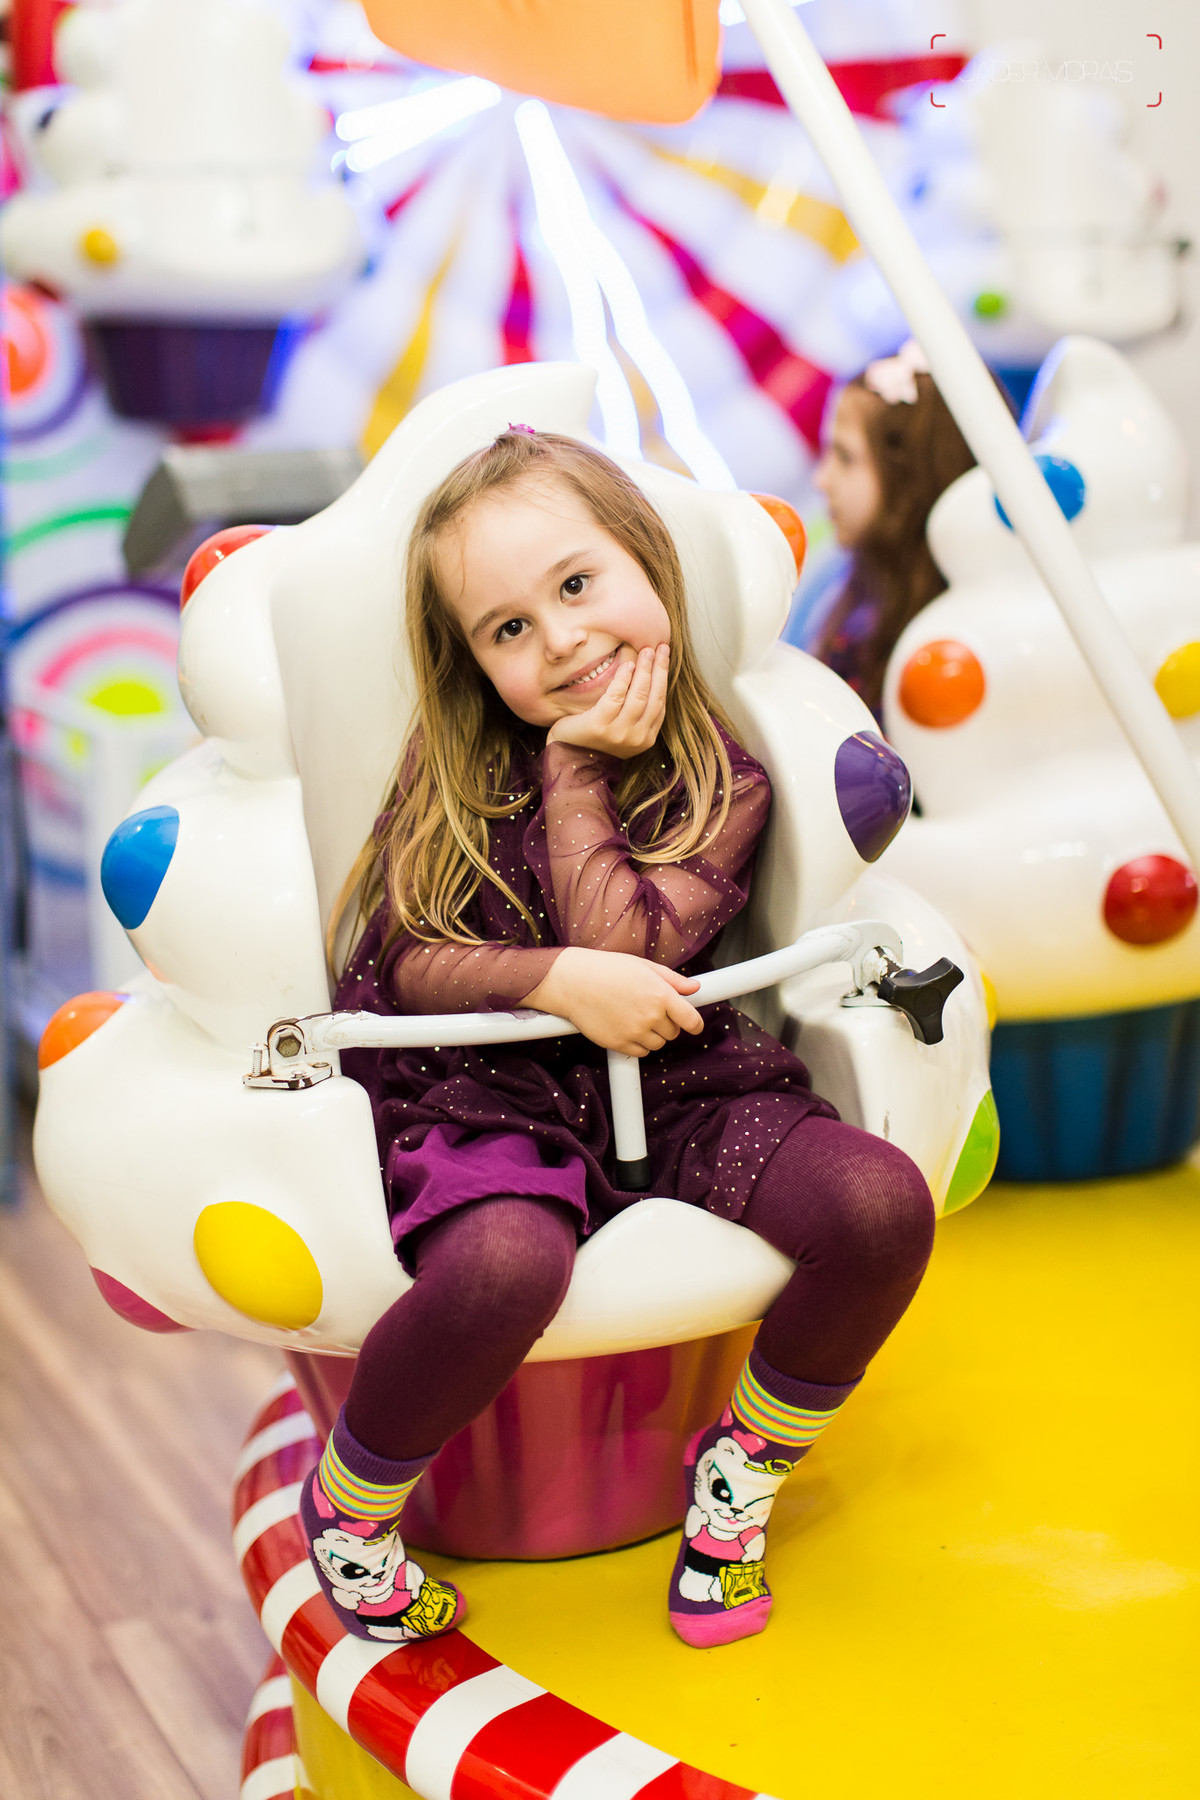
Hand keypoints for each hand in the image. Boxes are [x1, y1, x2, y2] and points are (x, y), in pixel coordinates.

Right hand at [522, 946, 702, 1056]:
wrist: (573, 982)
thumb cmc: (607, 969)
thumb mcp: (644, 966)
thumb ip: (672, 980)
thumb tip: (694, 987)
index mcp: (661, 994)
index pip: (691, 1020)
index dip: (696, 1024)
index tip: (694, 1025)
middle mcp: (651, 1015)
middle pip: (673, 1033)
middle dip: (667, 1024)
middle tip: (649, 1010)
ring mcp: (635, 1031)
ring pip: (657, 1044)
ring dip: (652, 1035)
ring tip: (634, 1017)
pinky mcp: (619, 1043)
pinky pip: (639, 1052)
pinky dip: (637, 1044)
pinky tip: (625, 1026)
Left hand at [547, 643, 668, 759]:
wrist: (569, 759)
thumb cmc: (595, 740)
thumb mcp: (622, 728)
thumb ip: (635, 712)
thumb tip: (647, 676)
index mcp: (645, 738)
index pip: (660, 703)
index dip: (663, 678)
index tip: (663, 657)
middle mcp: (637, 738)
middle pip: (654, 697)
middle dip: (659, 669)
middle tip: (660, 647)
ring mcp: (619, 734)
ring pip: (639, 696)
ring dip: (644, 670)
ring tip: (646, 650)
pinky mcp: (600, 726)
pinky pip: (616, 697)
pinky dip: (623, 680)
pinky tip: (627, 665)